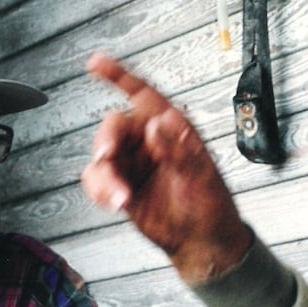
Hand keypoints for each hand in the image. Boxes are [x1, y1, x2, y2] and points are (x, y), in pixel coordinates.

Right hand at [81, 53, 252, 283]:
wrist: (201, 242)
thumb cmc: (211, 206)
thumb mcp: (200, 176)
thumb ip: (176, 150)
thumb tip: (157, 124)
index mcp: (172, 128)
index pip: (143, 94)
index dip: (119, 76)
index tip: (97, 63)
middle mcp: (149, 141)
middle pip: (115, 126)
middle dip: (106, 141)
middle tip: (107, 157)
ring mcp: (133, 163)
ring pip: (102, 156)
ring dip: (104, 176)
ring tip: (119, 196)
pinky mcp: (121, 185)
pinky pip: (97, 179)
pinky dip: (100, 190)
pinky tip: (115, 201)